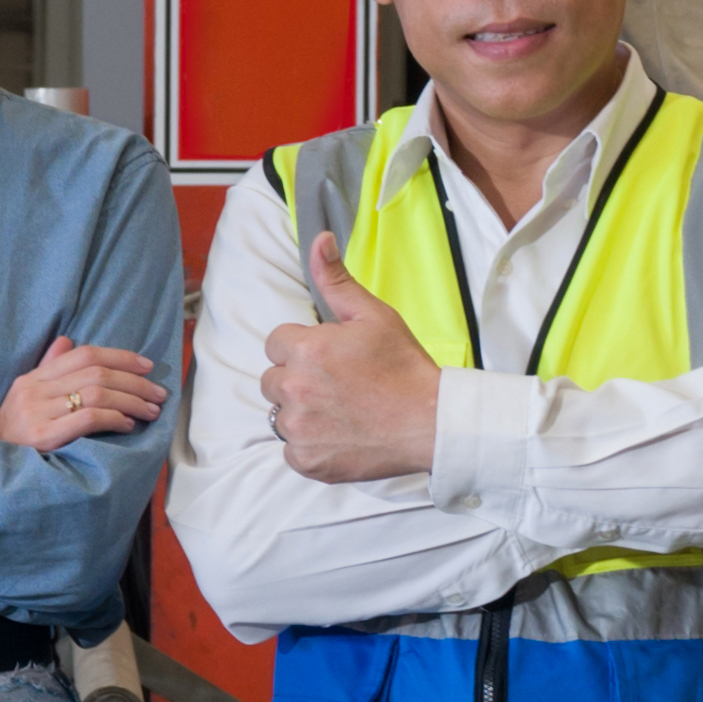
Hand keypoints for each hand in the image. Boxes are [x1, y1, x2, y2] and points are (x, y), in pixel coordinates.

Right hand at [0, 339, 169, 455]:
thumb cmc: (11, 439)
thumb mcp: (24, 399)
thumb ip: (48, 370)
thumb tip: (68, 341)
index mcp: (32, 378)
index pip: (83, 354)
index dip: (120, 356)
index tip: (146, 366)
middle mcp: (33, 391)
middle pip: (95, 373)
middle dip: (134, 382)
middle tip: (158, 394)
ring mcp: (37, 413)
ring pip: (96, 393)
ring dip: (131, 401)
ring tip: (150, 411)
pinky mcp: (42, 437)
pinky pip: (87, 418)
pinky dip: (114, 418)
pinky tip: (127, 425)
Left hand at [259, 287, 444, 483]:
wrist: (430, 422)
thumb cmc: (404, 366)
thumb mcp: (373, 315)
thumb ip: (336, 280)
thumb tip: (318, 240)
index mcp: (306, 349)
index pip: (276, 343)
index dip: (302, 348)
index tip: (330, 358)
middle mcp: (295, 388)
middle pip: (272, 380)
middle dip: (297, 379)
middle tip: (337, 385)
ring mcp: (299, 428)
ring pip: (280, 415)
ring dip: (302, 412)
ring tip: (341, 410)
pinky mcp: (307, 460)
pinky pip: (291, 449)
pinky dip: (311, 445)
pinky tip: (341, 434)